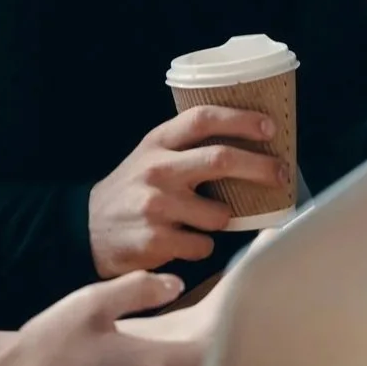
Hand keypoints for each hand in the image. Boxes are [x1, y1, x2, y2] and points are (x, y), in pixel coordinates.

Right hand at [87, 106, 285, 274]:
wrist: (85, 230)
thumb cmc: (131, 190)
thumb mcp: (149, 156)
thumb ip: (186, 147)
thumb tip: (249, 144)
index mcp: (157, 143)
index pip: (203, 118)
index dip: (241, 120)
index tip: (270, 127)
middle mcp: (157, 170)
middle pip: (221, 159)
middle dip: (261, 167)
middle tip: (281, 174)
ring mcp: (156, 205)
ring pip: (220, 214)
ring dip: (223, 220)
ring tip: (203, 221)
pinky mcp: (156, 240)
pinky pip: (204, 245)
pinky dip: (202, 246)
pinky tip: (182, 241)